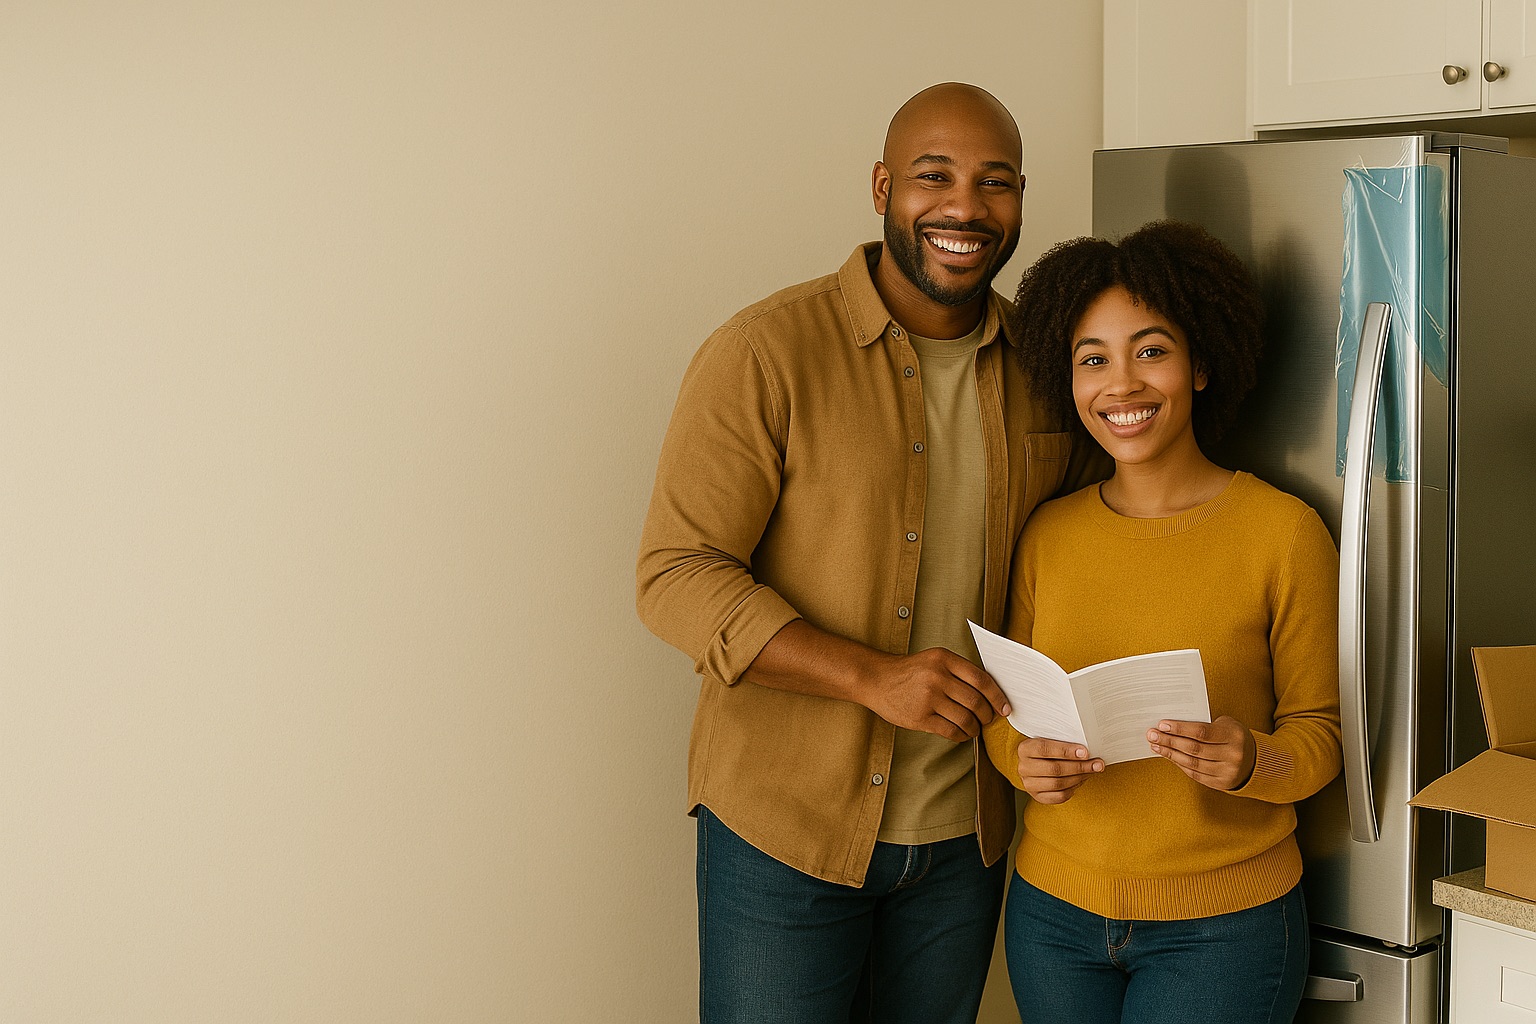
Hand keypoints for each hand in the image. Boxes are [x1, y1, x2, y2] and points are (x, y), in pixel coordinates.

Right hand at [863, 647, 1011, 742]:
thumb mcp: (934, 660)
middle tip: (988, 719)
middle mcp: (937, 677)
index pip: (981, 679)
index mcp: (944, 659)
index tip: (1004, 708)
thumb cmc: (909, 672)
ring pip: (965, 718)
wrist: (877, 679)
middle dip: (987, 715)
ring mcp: (928, 698)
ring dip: (975, 728)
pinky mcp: (920, 717)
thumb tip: (991, 693)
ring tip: (974, 728)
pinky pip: (951, 730)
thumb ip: (959, 672)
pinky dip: (961, 735)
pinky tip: (961, 734)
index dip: (997, 696)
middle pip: (976, 701)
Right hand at [1015, 736, 1102, 803]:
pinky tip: (1080, 780)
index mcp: (1025, 749)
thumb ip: (1063, 741)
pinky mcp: (1037, 796)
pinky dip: (1073, 788)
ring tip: (1091, 771)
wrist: (1035, 764)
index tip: (1085, 752)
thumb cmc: (1047, 750)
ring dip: (1079, 778)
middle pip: (1054, 769)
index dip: (1066, 751)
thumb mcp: (1050, 740)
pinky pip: (1059, 796)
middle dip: (1079, 767)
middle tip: (1097, 764)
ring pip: (1058, 784)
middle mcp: (1024, 767)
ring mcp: (1029, 784)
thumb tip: (1087, 749)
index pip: (1045, 749)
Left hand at [1147, 716, 1255, 790]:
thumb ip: (1203, 724)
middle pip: (1194, 748)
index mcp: (1234, 735)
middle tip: (1152, 735)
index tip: (1162, 725)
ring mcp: (1228, 771)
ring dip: (1170, 754)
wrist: (1254, 760)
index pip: (1201, 732)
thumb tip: (1171, 725)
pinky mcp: (1222, 783)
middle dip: (1169, 741)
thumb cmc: (1233, 737)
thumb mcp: (1225, 724)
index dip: (1180, 729)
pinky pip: (1195, 774)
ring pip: (1192, 763)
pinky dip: (1179, 764)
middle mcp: (1233, 755)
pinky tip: (1169, 756)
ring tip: (1156, 745)